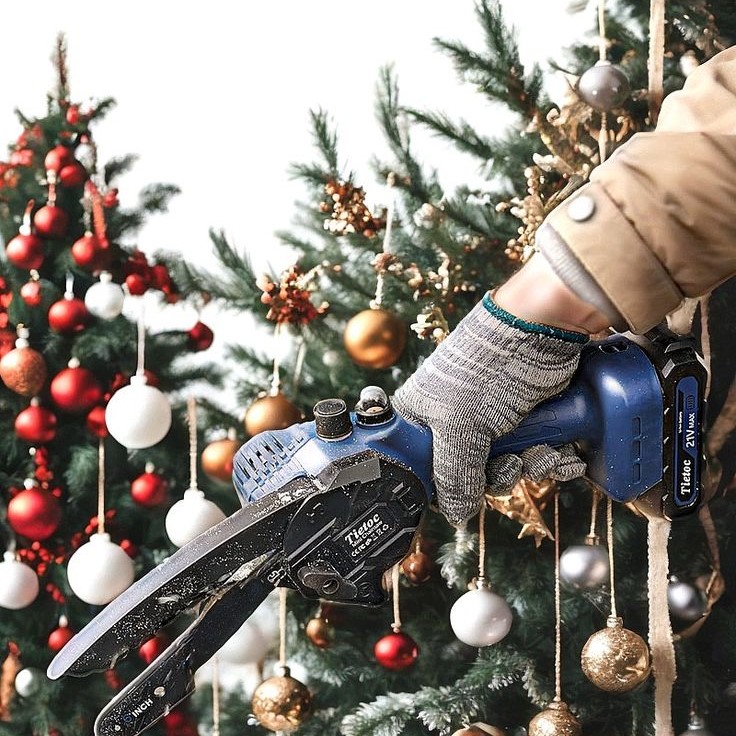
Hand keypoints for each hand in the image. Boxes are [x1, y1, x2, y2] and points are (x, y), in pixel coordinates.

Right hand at [392, 292, 587, 525]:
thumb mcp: (461, 428)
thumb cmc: (486, 370)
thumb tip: (455, 515)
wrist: (541, 330)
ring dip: (532, 466)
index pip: (423, 470)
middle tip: (513, 463)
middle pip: (471, 473)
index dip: (445, 488)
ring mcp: (490, 418)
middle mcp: (452, 420)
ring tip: (545, 452)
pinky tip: (564, 456)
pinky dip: (551, 458)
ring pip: (507, 464)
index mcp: (421, 419)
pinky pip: (533, 451)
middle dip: (501, 475)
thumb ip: (454, 476)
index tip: (465, 495)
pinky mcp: (524, 416)